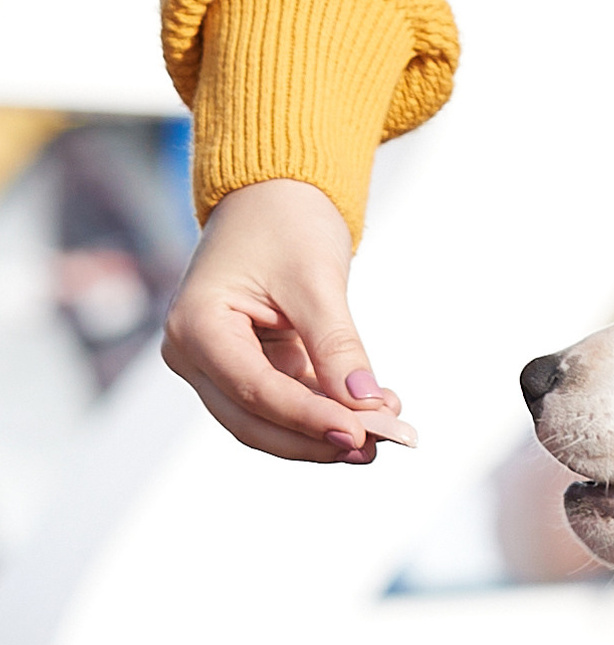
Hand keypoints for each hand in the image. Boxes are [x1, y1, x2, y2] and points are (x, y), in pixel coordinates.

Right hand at [160, 179, 417, 462]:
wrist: (273, 198)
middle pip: (254, 422)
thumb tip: (367, 403)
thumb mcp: (315, 281)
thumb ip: (337, 346)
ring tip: (388, 428)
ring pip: (271, 424)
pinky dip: (329, 412)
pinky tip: (375, 410)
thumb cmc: (284, 224)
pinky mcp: (250, 370)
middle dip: (317, 439)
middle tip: (378, 446)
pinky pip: (288, 407)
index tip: (361, 435)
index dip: (308, 419)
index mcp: (195, 325)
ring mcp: (218, 366)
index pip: (254, 391)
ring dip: (327, 432)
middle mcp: (194, 354)